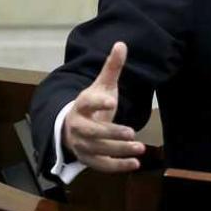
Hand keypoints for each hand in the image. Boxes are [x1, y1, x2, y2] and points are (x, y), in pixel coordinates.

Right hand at [62, 41, 143, 171]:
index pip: (87, 103)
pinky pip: (101, 165)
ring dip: (119, 151)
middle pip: (92, 132)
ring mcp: (81, 144)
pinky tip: (135, 164)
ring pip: (98, 150)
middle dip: (111, 133)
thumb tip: (122, 43)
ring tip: (140, 148)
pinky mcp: (87, 159)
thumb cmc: (91, 104)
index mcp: (81, 105)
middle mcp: (78, 126)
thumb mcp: (102, 86)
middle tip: (132, 132)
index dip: (98, 102)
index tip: (112, 102)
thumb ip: (112, 68)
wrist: (71, 126)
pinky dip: (117, 167)